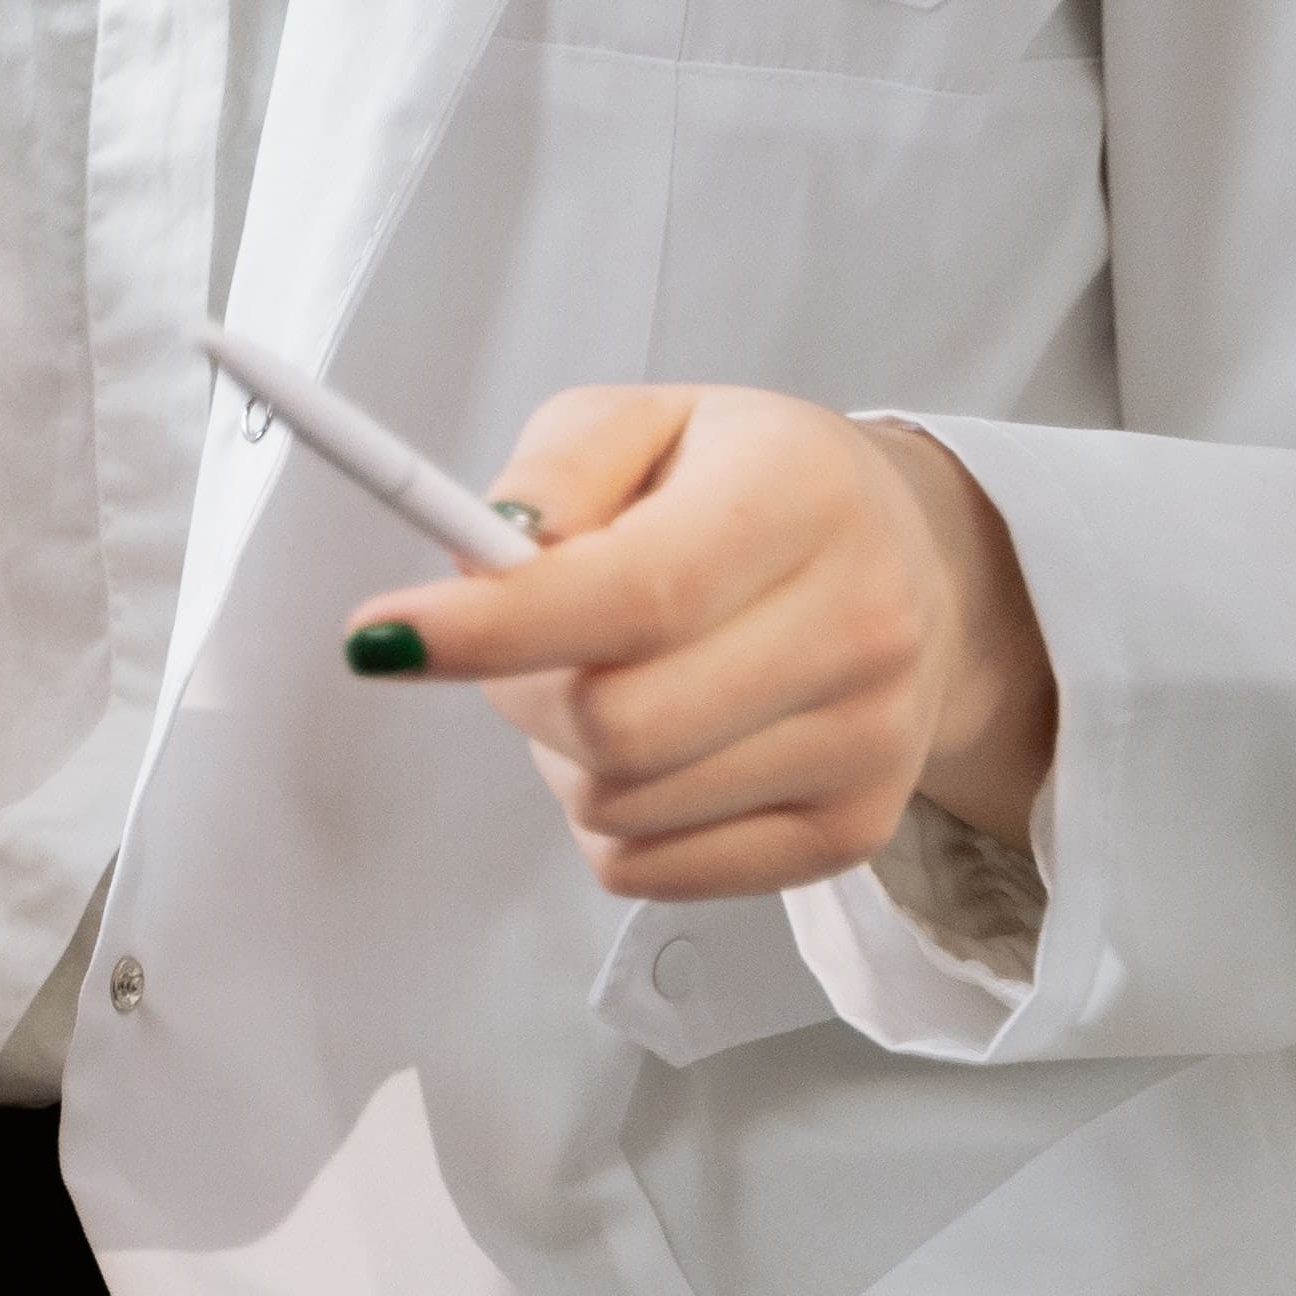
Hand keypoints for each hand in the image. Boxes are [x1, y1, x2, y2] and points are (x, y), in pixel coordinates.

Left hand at [341, 387, 1053, 903]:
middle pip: (618, 725)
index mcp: (803, 497)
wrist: (913, 565)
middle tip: (515, 647)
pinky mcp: (851, 833)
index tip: (381, 637)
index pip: (637, 593)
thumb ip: (555, 469)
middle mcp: (860, 623)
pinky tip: (653, 747)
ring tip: (608, 682)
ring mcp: (868, 742)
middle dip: (519, 690)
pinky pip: (650, 872)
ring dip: (562, 755)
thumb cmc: (748, 487)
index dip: (494, 628)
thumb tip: (484, 557)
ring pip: (621, 808)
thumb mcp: (644, 422)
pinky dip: (609, 821)